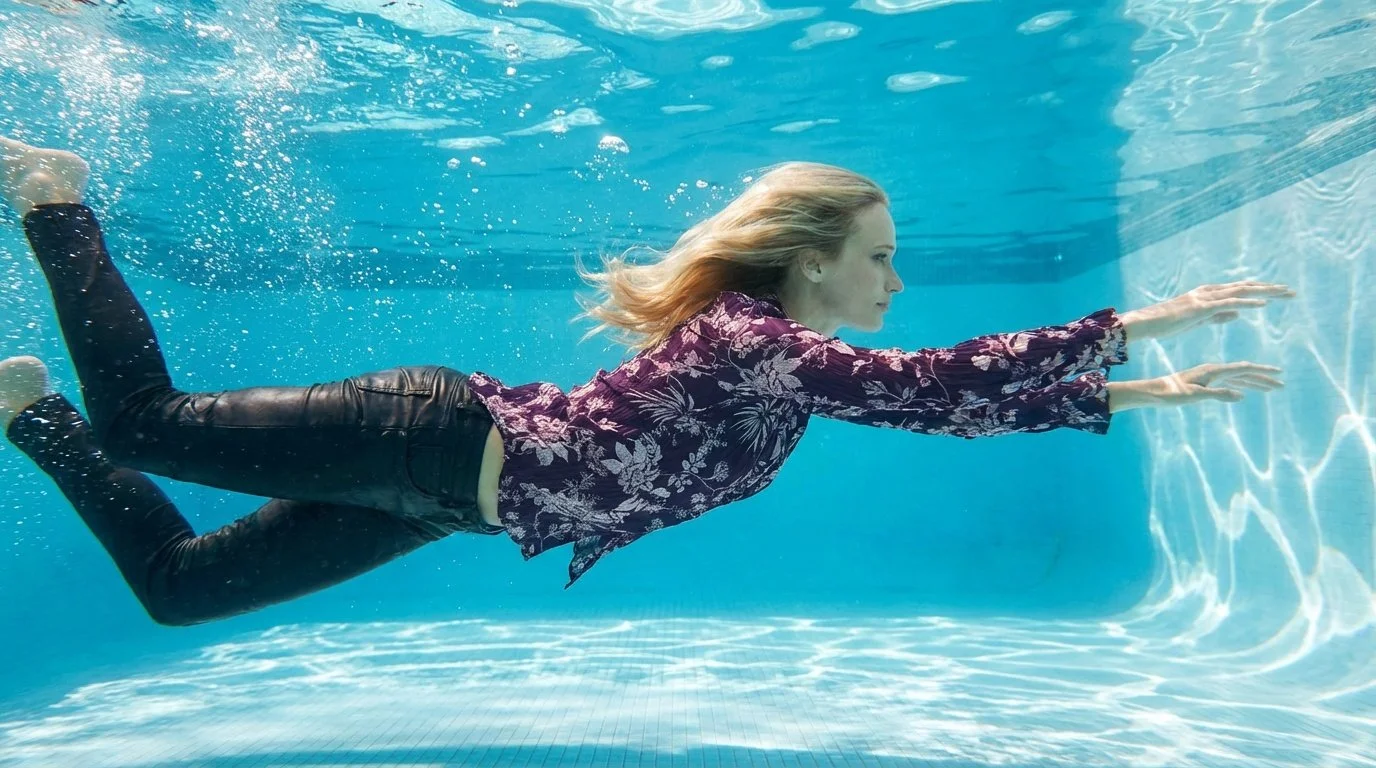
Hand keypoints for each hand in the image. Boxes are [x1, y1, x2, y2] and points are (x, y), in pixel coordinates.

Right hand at [1120, 280, 1295, 341]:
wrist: (1146, 322)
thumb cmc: (1167, 322)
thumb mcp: (1198, 319)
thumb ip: (1219, 315)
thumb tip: (1238, 313)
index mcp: (1209, 294)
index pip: (1241, 289)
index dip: (1261, 290)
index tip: (1280, 293)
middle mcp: (1210, 292)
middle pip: (1246, 287)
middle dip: (1270, 288)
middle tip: (1291, 292)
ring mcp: (1206, 298)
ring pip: (1242, 291)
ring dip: (1266, 292)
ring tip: (1285, 294)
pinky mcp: (1202, 307)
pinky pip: (1230, 303)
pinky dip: (1248, 301)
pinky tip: (1264, 303)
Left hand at [1148, 362, 1285, 406]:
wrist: (1153, 391)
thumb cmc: (1171, 394)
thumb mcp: (1194, 396)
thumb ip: (1217, 394)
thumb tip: (1242, 395)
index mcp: (1213, 371)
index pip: (1244, 369)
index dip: (1263, 372)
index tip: (1279, 374)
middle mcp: (1213, 371)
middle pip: (1244, 373)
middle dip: (1263, 378)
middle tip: (1281, 384)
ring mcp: (1209, 376)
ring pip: (1237, 378)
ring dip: (1254, 382)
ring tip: (1270, 387)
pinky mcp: (1204, 382)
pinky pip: (1227, 383)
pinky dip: (1240, 386)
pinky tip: (1245, 391)